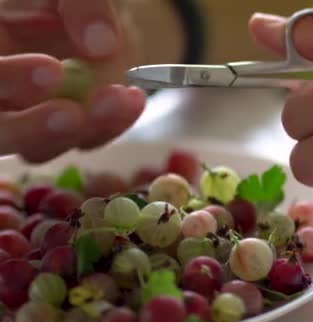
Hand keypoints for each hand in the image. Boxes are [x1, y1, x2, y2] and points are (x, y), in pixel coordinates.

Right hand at [0, 0, 145, 162]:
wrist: (94, 11)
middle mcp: (0, 93)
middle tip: (73, 114)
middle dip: (32, 128)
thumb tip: (101, 45)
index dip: (7, 79)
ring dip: (79, 132)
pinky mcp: (66, 130)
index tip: (52, 71)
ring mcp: (28, 117)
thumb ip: (81, 4)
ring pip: (38, 148)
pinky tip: (132, 100)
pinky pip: (83, 140)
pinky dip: (109, 126)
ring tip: (118, 100)